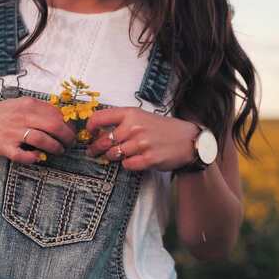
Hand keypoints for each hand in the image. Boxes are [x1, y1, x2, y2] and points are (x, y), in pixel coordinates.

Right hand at [0, 96, 76, 163]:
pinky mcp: (5, 147)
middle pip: (54, 127)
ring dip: (55, 147)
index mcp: (28, 105)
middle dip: (67, 137)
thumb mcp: (21, 104)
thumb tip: (62, 116)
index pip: (57, 114)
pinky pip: (23, 155)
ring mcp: (13, 133)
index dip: (68, 124)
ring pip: (42, 140)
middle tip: (70, 143)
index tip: (72, 131)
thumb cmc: (2, 114)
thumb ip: (40, 108)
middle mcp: (22, 117)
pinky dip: (33, 158)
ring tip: (59, 150)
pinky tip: (38, 158)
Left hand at [85, 107, 199, 170]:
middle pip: (103, 141)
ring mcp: (142, 144)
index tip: (89, 133)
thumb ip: (120, 121)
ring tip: (114, 155)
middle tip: (92, 151)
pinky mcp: (148, 159)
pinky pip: (127, 165)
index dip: (90, 127)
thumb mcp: (141, 116)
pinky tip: (133, 160)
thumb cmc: (162, 129)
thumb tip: (96, 129)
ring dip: (111, 157)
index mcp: (131, 113)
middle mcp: (134, 127)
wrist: (188, 140)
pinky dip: (127, 164)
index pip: (99, 118)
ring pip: (113, 154)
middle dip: (95, 148)